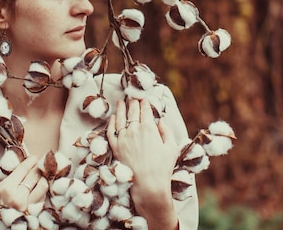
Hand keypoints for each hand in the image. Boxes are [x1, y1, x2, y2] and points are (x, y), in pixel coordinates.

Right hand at [0, 155, 48, 210]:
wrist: (3, 222)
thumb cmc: (1, 202)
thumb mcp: (3, 187)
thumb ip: (16, 175)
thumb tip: (30, 162)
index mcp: (7, 189)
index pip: (23, 169)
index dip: (31, 160)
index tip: (34, 157)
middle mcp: (17, 198)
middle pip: (35, 175)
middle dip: (38, 167)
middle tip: (38, 164)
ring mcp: (28, 206)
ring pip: (43, 185)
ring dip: (42, 178)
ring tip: (39, 177)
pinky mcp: (35, 212)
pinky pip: (43, 196)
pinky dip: (42, 190)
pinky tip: (37, 188)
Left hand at [107, 98, 179, 229]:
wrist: (148, 185)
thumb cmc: (163, 168)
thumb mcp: (171, 148)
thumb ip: (166, 132)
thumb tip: (160, 121)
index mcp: (149, 128)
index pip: (145, 110)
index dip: (144, 103)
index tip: (144, 98)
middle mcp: (134, 130)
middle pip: (133, 112)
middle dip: (133, 102)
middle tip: (132, 97)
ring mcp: (123, 138)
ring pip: (120, 119)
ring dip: (121, 108)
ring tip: (121, 102)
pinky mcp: (115, 147)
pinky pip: (111, 131)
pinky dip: (111, 122)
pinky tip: (112, 117)